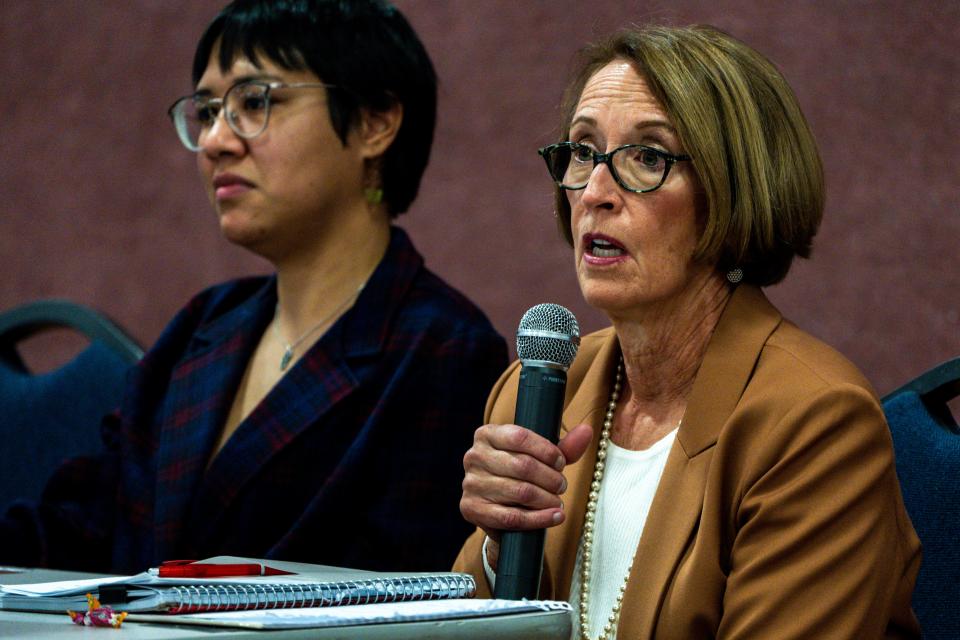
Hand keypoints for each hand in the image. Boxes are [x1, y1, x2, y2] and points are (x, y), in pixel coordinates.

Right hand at [460, 422, 592, 567]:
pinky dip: (539, 519)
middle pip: (523, 465)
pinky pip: (512, 517)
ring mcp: (471, 484)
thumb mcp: (541, 457)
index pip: (520, 437)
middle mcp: (474, 456)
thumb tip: (587, 431)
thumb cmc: (521, 474)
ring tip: (558, 502)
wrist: (499, 508)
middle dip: (550, 478)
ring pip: (520, 492)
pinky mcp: (472, 509)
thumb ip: (564, 446)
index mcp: (487, 434)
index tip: (561, 462)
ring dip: (547, 499)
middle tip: (562, 486)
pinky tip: (554, 517)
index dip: (546, 450)